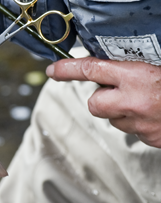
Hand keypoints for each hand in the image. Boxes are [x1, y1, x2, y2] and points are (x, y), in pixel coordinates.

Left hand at [46, 57, 160, 147]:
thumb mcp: (154, 64)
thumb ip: (129, 67)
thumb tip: (105, 66)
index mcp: (136, 77)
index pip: (90, 69)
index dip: (67, 69)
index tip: (53, 70)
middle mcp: (134, 101)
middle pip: (94, 103)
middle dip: (101, 97)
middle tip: (120, 90)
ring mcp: (142, 123)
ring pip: (113, 119)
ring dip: (122, 111)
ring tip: (146, 101)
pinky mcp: (151, 139)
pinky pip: (134, 131)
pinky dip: (139, 123)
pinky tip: (155, 114)